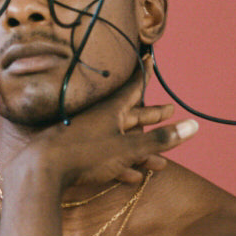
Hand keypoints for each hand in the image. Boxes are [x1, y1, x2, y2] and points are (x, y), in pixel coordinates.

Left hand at [7, 59, 198, 193]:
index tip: (149, 58)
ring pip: (121, 141)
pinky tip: (134, 177)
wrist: (41, 171)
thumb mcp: (127, 147)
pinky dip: (123, 165)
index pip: (133, 87)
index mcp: (110, 110)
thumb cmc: (85, 154)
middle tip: (169, 110)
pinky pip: (107, 159)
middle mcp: (99, 120)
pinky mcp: (80, 157)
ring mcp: (88, 138)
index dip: (144, 74)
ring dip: (142, 150)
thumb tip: (194, 126)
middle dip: (151, 115)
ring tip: (161, 161)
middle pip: (131, 115)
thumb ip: (160, 139)